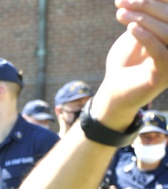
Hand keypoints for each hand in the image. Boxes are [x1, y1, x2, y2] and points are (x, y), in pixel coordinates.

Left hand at [89, 2, 167, 127]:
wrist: (115, 89)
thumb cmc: (127, 59)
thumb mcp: (138, 31)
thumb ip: (148, 14)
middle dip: (146, 6)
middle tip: (122, 2)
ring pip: (167, 32)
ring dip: (143, 19)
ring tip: (121, 14)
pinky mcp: (166, 75)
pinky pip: (161, 53)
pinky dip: (146, 37)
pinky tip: (131, 28)